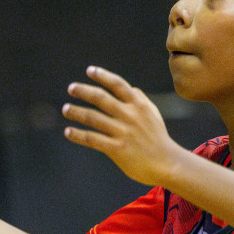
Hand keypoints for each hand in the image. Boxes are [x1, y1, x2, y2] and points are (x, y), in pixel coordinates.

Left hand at [62, 66, 183, 186]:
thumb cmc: (158, 138)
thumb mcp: (153, 115)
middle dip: (84, 91)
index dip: (103, 76)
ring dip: (76, 112)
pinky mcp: (117, 149)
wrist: (167, 163)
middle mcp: (130, 116)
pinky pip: (93, 139)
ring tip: (65, 109)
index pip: (118, 84)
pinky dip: (78, 135)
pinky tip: (68, 131)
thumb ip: (141, 100)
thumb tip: (131, 88)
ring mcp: (123, 132)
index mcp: (139, 105)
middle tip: (71, 88)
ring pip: (94, 118)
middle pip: (101, 98)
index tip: (89, 70)